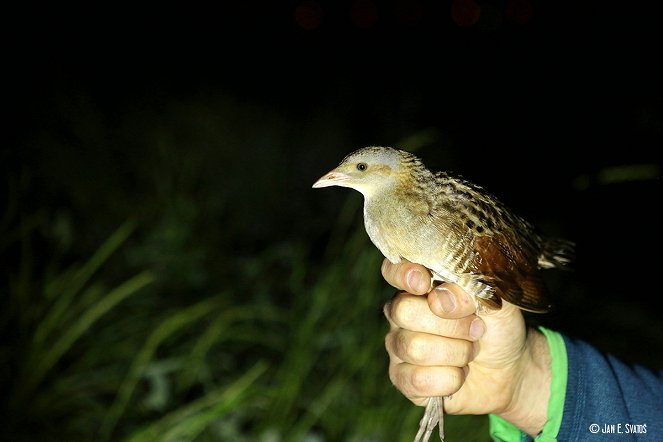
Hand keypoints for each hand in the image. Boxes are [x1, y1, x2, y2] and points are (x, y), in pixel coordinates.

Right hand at [382, 259, 551, 435]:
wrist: (510, 371)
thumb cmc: (497, 329)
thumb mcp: (495, 302)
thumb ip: (470, 291)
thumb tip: (439, 299)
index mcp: (419, 286)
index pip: (393, 270)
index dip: (402, 274)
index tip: (425, 284)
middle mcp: (401, 313)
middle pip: (404, 311)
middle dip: (450, 324)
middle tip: (476, 329)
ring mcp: (398, 346)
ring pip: (415, 348)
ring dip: (457, 353)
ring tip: (470, 352)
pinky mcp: (403, 379)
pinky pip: (418, 379)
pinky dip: (450, 379)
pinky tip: (458, 374)